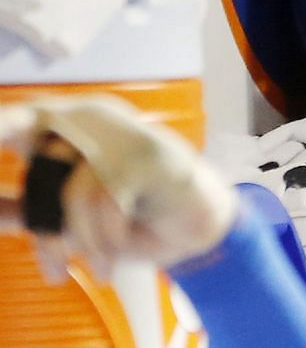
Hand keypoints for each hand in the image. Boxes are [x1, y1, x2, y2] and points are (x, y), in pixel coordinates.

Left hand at [0, 97, 234, 279]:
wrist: (199, 223)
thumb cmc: (135, 213)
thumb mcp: (75, 216)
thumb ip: (31, 209)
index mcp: (72, 127)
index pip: (23, 119)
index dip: (2, 125)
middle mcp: (95, 121)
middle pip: (44, 168)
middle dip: (47, 230)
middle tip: (54, 271)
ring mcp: (125, 136)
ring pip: (72, 192)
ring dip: (80, 242)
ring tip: (92, 268)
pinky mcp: (150, 158)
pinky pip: (106, 202)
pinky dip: (106, 239)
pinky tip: (111, 260)